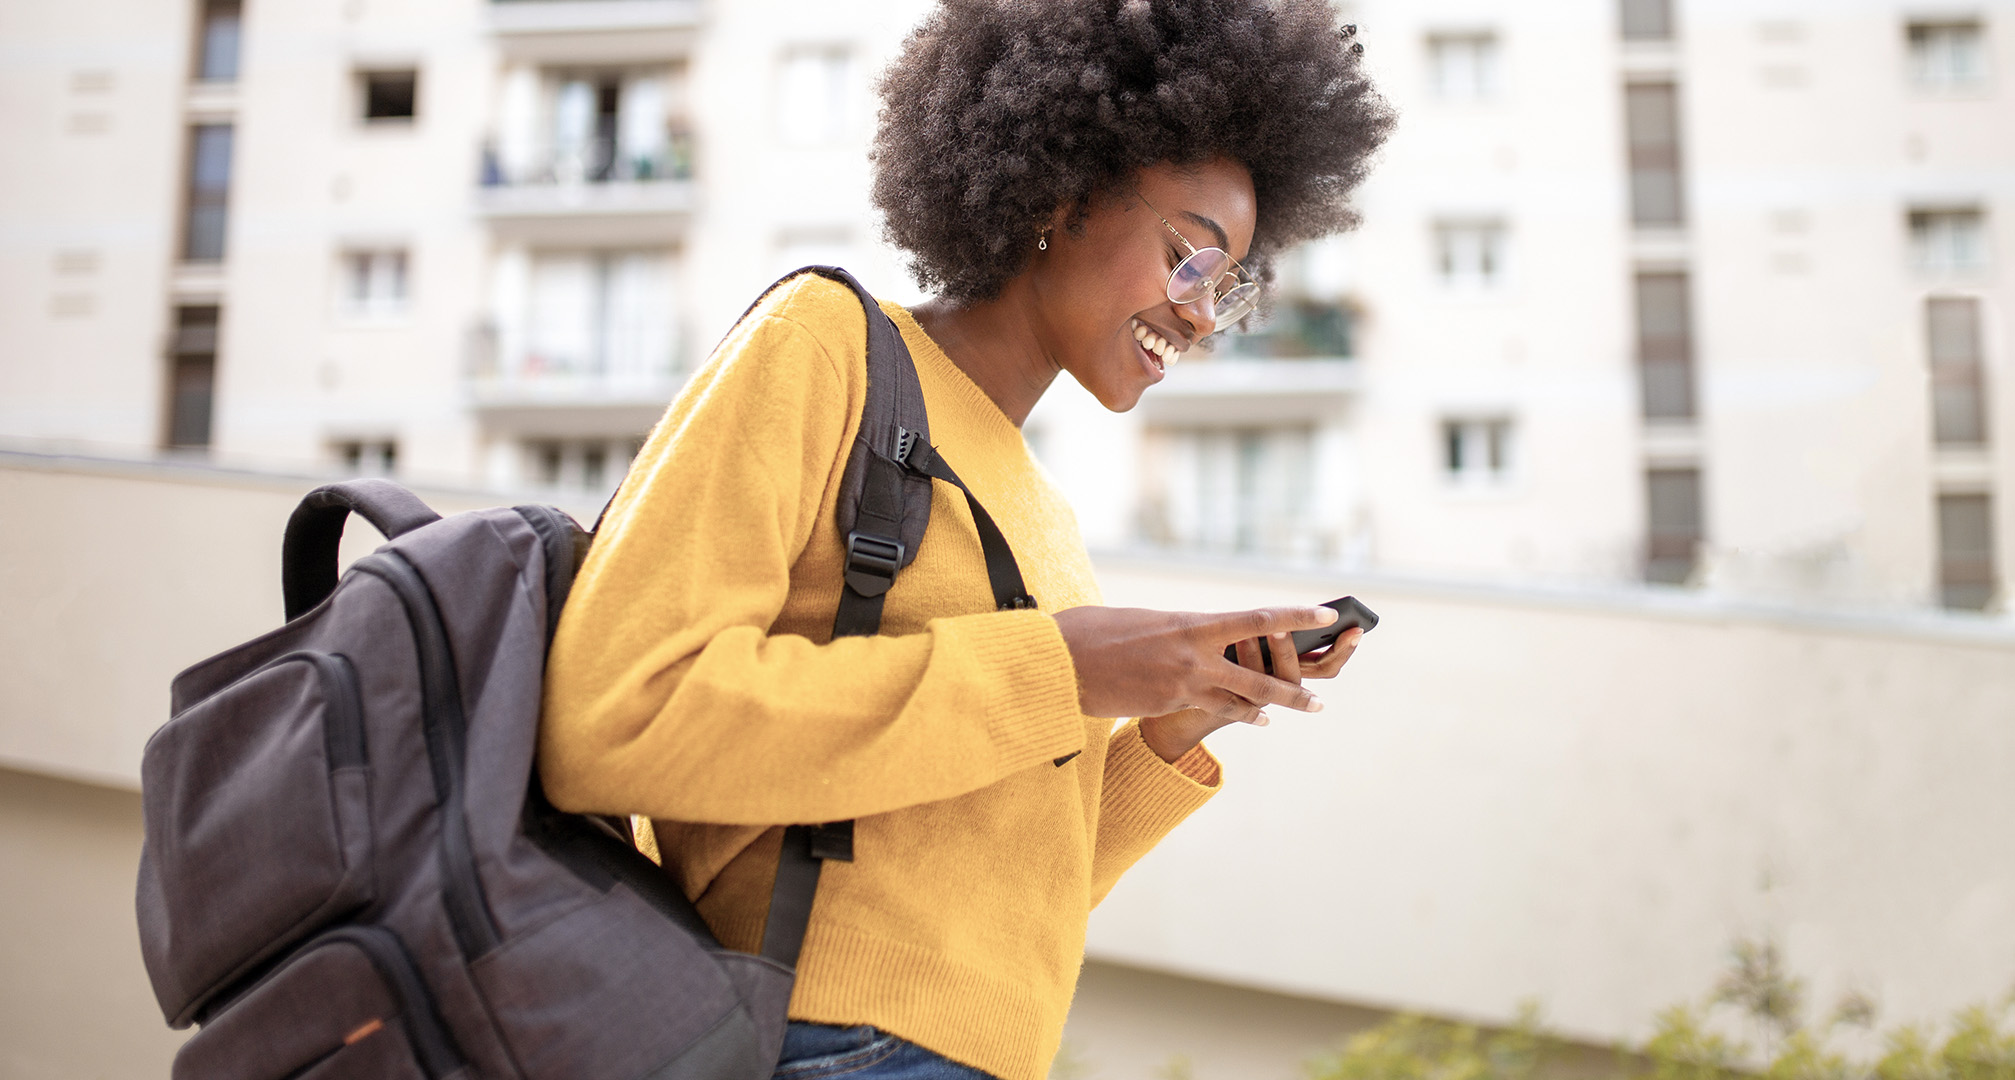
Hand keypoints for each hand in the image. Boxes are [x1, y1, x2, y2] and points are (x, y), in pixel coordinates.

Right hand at [1051, 605, 1346, 758]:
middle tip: (1319, 700)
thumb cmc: (1092, 632)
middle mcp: (1193, 654)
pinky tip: (1255, 719)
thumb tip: (1192, 638)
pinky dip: (1237, 714)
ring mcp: (1181, 684)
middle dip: (1293, 689)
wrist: (1061, 662)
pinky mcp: (1165, 706)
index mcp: (1190, 623)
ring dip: (1271, 707)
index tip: (1325, 614)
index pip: (1255, 618)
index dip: (1295, 616)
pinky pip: (1210, 711)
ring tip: (1297, 711)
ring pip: (1239, 700)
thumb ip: (1175, 631)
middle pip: (1258, 675)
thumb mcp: (1143, 620)